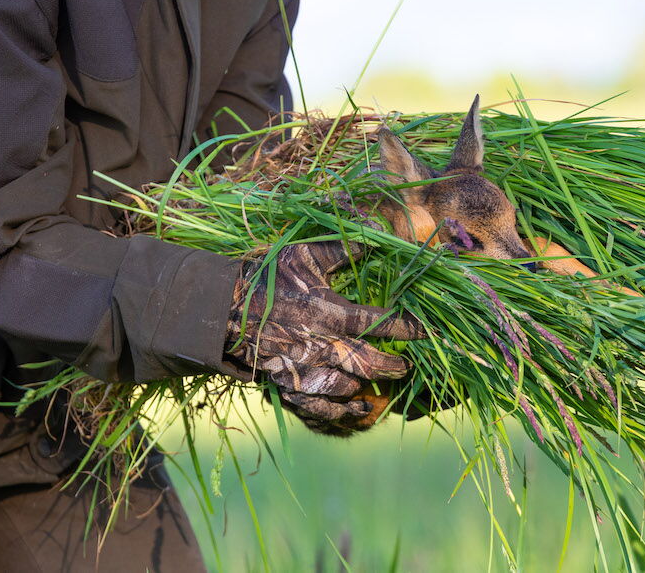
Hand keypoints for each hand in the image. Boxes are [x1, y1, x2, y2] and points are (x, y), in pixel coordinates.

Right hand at [225, 240, 423, 435]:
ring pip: (347, 387)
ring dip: (369, 386)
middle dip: (393, 366)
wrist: (221, 308)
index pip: (378, 324)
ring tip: (384, 382)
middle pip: (369, 363)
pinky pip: (318, 408)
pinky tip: (356, 409)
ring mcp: (303, 369)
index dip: (405, 328)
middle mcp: (320, 345)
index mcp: (328, 312)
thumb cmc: (267, 277)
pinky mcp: (287, 385)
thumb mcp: (305, 254)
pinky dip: (340, 412)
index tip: (424, 330)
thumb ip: (343, 247)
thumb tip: (379, 233)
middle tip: (407, 365)